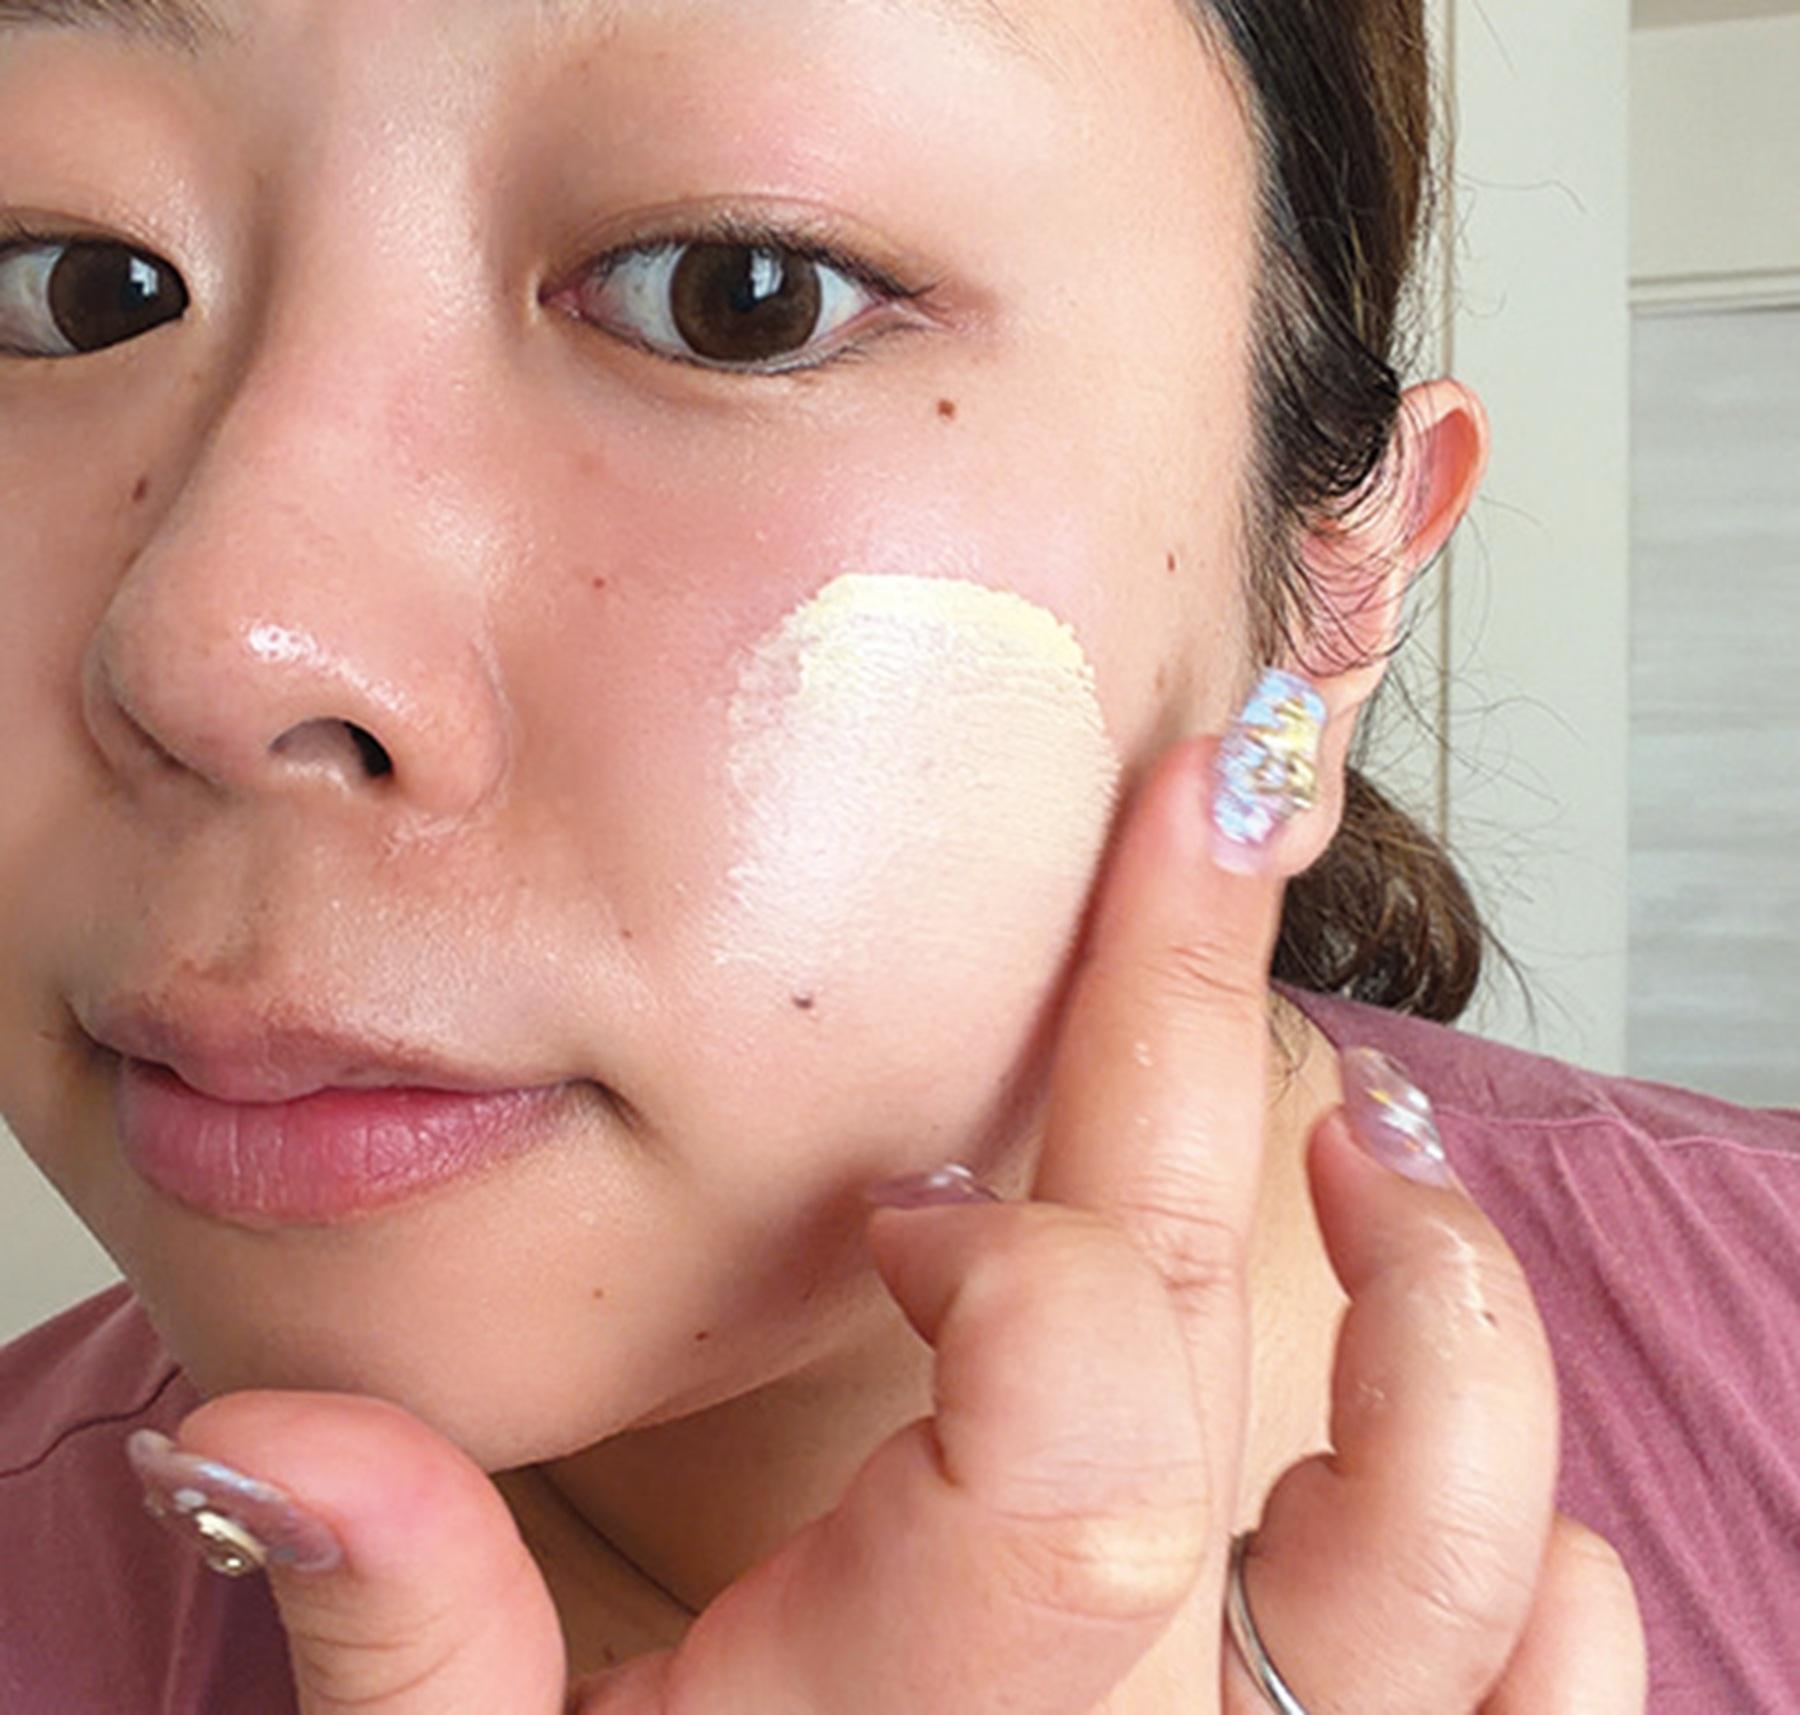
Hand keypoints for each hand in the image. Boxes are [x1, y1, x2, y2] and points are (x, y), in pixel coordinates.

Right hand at [130, 734, 1645, 1712]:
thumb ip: (402, 1630)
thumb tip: (262, 1419)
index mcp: (945, 1693)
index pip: (1073, 1393)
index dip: (1021, 1244)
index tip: (920, 1210)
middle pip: (1222, 1322)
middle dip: (1197, 1021)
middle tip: (1208, 812)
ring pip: (1462, 1525)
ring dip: (1445, 1294)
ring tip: (1382, 1126)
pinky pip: (1541, 1707)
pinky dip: (1541, 1576)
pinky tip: (1487, 1494)